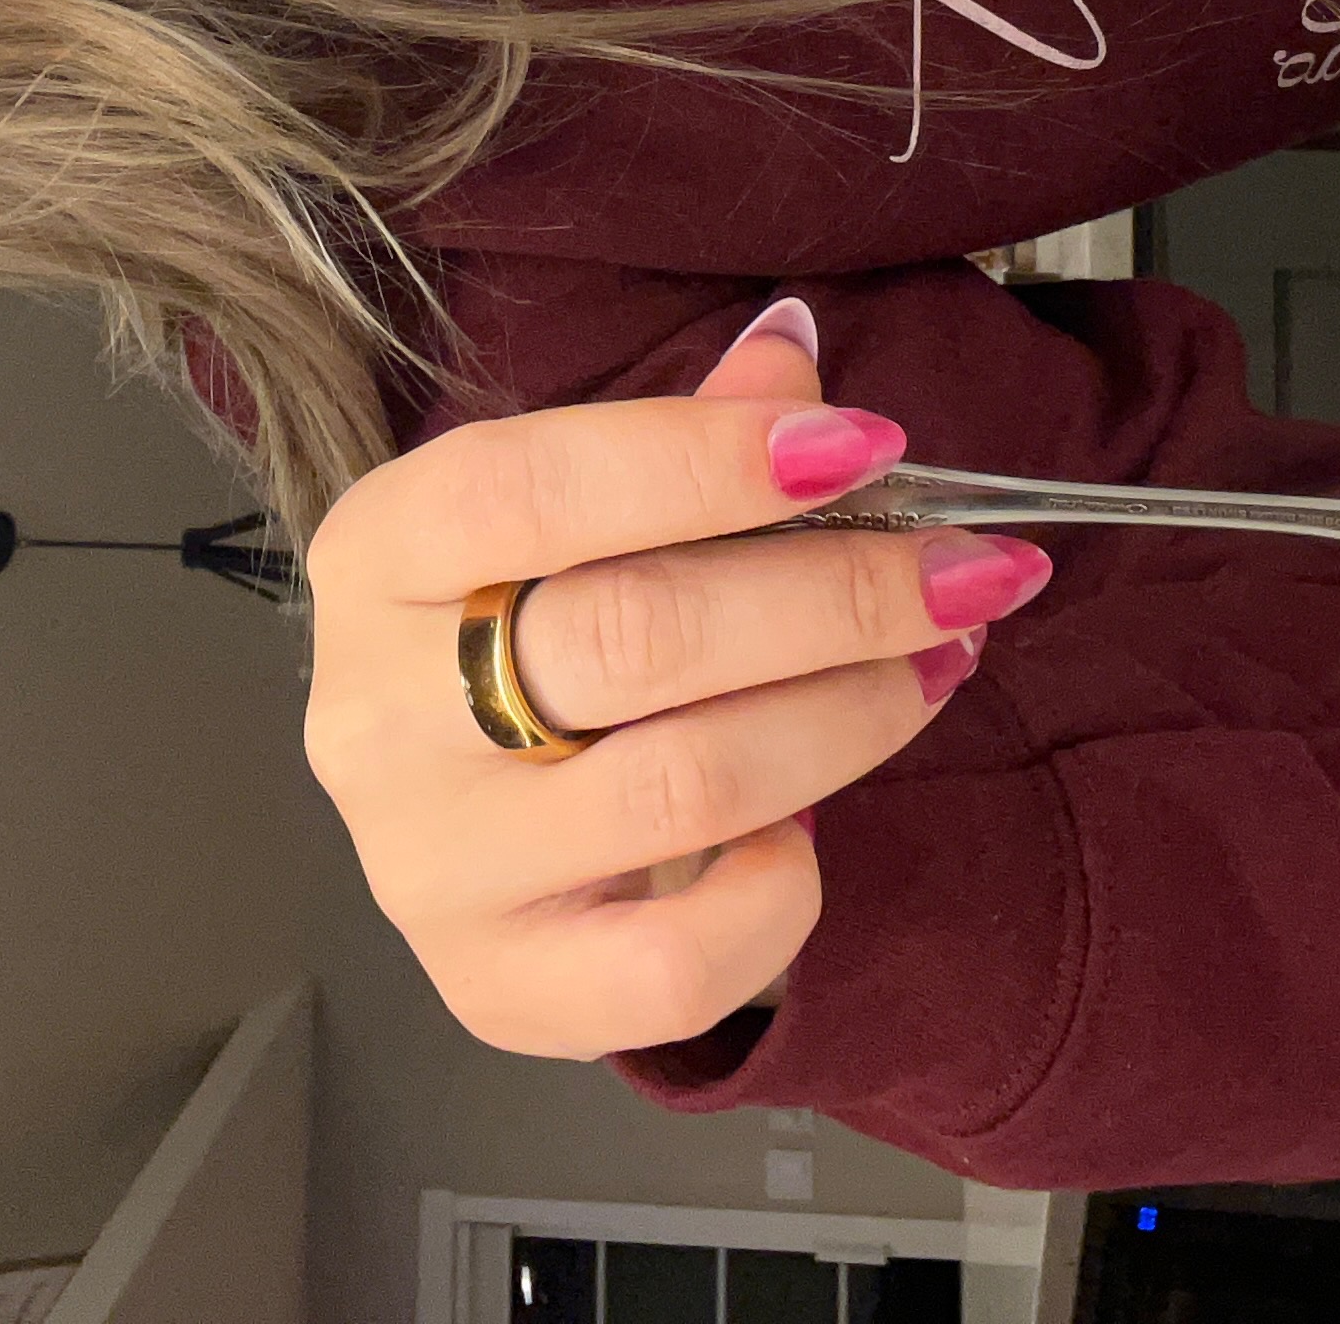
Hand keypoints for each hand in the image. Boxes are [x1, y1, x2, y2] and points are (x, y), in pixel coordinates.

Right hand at [299, 302, 1053, 1059]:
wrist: (459, 801)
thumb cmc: (529, 625)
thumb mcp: (574, 510)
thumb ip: (686, 434)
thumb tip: (798, 353)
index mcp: (378, 555)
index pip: (530, 489)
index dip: (708, 461)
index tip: (867, 447)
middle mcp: (374, 716)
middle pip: (631, 638)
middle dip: (835, 596)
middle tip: (964, 569)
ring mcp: (428, 866)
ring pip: (678, 790)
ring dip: (848, 718)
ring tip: (936, 664)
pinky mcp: (494, 985)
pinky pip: (672, 970)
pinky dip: (778, 897)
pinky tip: (811, 829)